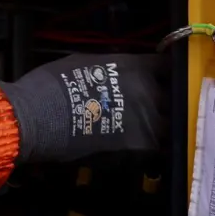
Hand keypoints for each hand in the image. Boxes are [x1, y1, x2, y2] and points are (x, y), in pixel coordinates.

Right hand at [0, 53, 166, 163]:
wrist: (38, 117)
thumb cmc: (53, 84)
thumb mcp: (85, 64)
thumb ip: (111, 70)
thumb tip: (117, 74)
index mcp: (135, 68)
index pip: (168, 67)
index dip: (169, 73)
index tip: (166, 78)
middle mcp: (148, 92)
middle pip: (176, 98)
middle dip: (171, 102)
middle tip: (163, 107)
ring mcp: (146, 121)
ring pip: (172, 126)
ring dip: (165, 128)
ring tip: (157, 133)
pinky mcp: (137, 148)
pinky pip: (156, 149)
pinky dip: (152, 150)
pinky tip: (144, 151)